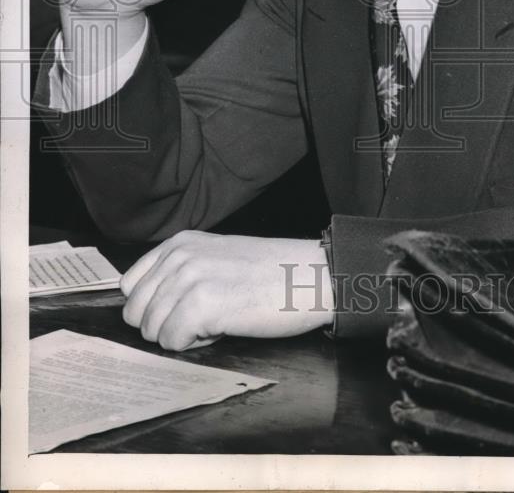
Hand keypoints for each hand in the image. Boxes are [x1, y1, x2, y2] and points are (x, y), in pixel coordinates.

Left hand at [120, 230, 333, 349]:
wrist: (308, 276)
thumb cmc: (269, 272)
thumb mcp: (215, 256)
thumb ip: (180, 271)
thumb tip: (148, 307)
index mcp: (179, 243)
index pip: (130, 286)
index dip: (152, 307)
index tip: (181, 310)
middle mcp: (179, 257)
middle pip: (136, 312)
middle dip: (165, 325)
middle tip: (204, 317)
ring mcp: (189, 280)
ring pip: (152, 331)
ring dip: (183, 335)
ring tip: (218, 319)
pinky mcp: (202, 306)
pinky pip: (173, 342)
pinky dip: (196, 345)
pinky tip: (223, 327)